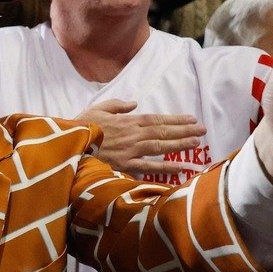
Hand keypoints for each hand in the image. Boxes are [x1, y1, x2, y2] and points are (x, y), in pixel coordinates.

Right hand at [75, 99, 204, 174]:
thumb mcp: (98, 108)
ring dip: (180, 144)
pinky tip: (181, 167)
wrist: (70, 144)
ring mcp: (131, 151)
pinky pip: (149, 167)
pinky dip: (166, 167)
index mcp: (127, 121)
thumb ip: (117, 105)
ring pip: (160, 146)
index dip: (175, 119)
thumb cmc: (82, 126)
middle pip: (163, 131)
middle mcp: (133, 135)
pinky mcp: (125, 165)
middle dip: (184, 130)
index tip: (191, 119)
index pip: (156, 119)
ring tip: (197, 142)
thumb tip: (134, 104)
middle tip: (202, 129)